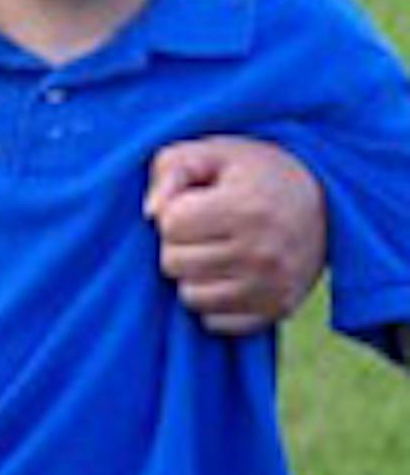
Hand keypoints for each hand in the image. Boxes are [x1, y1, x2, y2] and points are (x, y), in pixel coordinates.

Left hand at [145, 137, 325, 334]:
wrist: (325, 198)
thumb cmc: (255, 171)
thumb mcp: (211, 151)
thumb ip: (169, 172)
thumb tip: (150, 215)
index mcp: (245, 210)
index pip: (169, 225)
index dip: (172, 210)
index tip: (195, 200)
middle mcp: (262, 254)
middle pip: (173, 263)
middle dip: (176, 242)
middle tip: (202, 226)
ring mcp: (273, 287)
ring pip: (190, 296)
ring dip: (191, 273)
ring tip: (213, 249)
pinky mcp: (280, 310)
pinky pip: (216, 323)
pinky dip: (212, 301)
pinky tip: (227, 275)